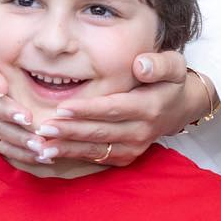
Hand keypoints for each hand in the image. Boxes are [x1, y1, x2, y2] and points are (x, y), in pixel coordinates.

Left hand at [22, 50, 195, 167]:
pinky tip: (51, 152)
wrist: (180, 109)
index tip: (62, 108)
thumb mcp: (174, 66)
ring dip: (66, 147)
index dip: (86, 110)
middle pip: (99, 132)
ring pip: (95, 148)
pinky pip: (95, 157)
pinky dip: (72, 155)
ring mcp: (133, 147)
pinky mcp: (125, 157)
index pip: (112, 109)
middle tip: (42, 128)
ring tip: (40, 145)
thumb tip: (141, 65)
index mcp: (148, 108)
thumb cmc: (170, 81)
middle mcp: (140, 132)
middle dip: (69, 131)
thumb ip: (159, 64)